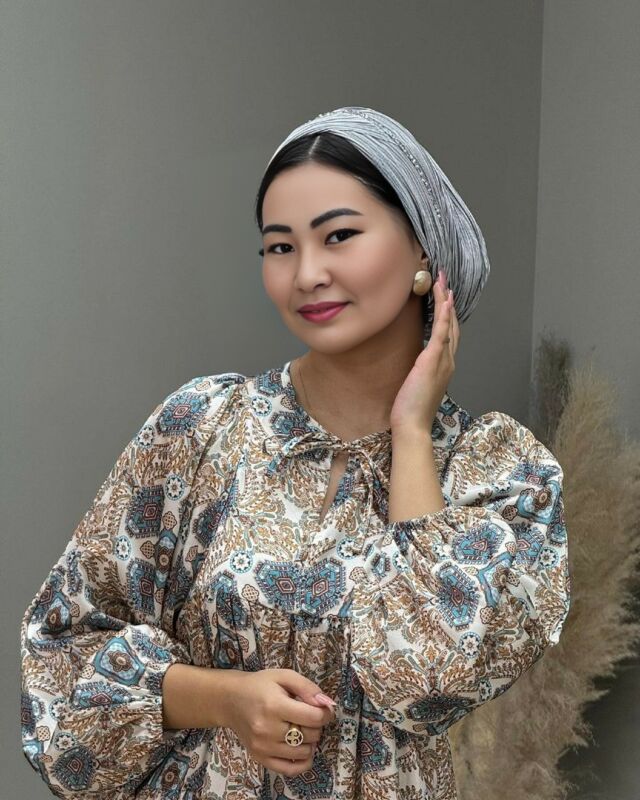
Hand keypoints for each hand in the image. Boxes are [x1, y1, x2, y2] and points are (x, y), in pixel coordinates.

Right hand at [222, 668, 336, 777]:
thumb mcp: (284, 676)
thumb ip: (308, 688)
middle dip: (316, 725)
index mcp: (275, 706)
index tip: (324, 708)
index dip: (325, 713)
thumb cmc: (260, 685)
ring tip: (300, 728)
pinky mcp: (260, 758)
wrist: (231, 700)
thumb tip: (328, 704)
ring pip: (304, 752)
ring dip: (310, 741)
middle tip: (307, 715)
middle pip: (310, 735)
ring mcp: (263, 747)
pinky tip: (302, 748)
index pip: (313, 718)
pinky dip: (303, 762)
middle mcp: (268, 730)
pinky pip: (290, 770)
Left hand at [389, 268, 459, 432]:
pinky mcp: (433, 361)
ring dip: (446, 301)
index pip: (448, 333)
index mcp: (444, 365)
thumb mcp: (416, 383)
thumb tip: (415, 359)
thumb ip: (420, 368)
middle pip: (451, 324)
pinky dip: (444, 316)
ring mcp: (443, 360)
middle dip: (448, 300)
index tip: (444, 295)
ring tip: (442, 281)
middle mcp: (448, 360)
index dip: (447, 313)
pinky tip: (445, 301)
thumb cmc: (411, 408)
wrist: (412, 425)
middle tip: (445, 279)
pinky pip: (441, 334)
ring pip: (448, 325)